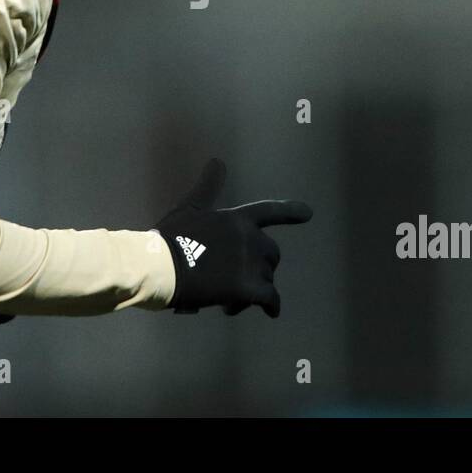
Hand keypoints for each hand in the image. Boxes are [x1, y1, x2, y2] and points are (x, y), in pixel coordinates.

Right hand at [154, 158, 311, 317]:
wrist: (163, 266)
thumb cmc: (172, 237)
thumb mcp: (191, 207)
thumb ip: (208, 186)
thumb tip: (217, 160)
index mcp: (237, 219)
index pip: (269, 211)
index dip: (290, 211)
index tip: (309, 213)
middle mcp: (250, 238)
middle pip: (271, 253)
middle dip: (261, 266)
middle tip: (237, 279)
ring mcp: (251, 264)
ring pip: (268, 278)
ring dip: (255, 288)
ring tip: (231, 298)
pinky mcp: (248, 288)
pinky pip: (270, 298)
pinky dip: (272, 306)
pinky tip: (269, 312)